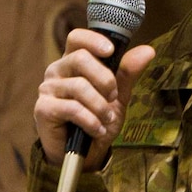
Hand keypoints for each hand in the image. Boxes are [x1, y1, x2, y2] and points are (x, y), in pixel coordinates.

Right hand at [34, 28, 156, 169]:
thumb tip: (148, 51)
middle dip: (105, 79)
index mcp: (74, 62)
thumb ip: (128, 72)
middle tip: (113, 97)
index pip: (77, 38)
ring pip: (80, 86)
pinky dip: (91, 120)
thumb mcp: (118, 95)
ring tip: (107, 119)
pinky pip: (72, 108)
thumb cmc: (99, 119)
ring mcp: (48, 89)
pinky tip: (97, 129)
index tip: (110, 51)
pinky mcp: (43, 109)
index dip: (94, 40)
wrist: (87, 153)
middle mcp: (58, 71)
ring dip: (100, 106)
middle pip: (80, 58)